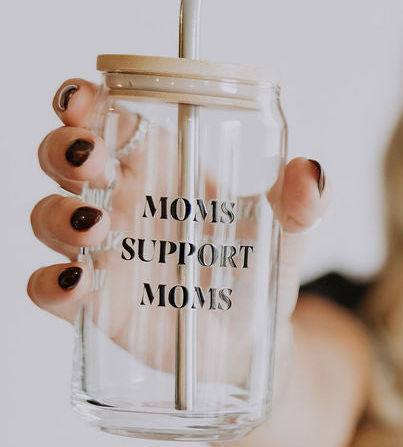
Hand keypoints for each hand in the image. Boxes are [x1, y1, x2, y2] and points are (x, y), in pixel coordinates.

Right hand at [29, 78, 329, 348]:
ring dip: (58, 214)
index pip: (105, 116)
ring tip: (96, 227)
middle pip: (64, 157)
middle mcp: (119, 201)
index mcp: (158, 166)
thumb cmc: (257, 274)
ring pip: (48, 216)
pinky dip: (50, 282)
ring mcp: (100, 252)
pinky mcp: (92, 304)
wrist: (252, 347)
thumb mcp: (286, 235)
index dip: (82, 99)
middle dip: (65, 149)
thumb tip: (311, 173)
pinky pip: (48, 288)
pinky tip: (75, 280)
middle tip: (92, 159)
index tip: (84, 99)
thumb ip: (301, 203)